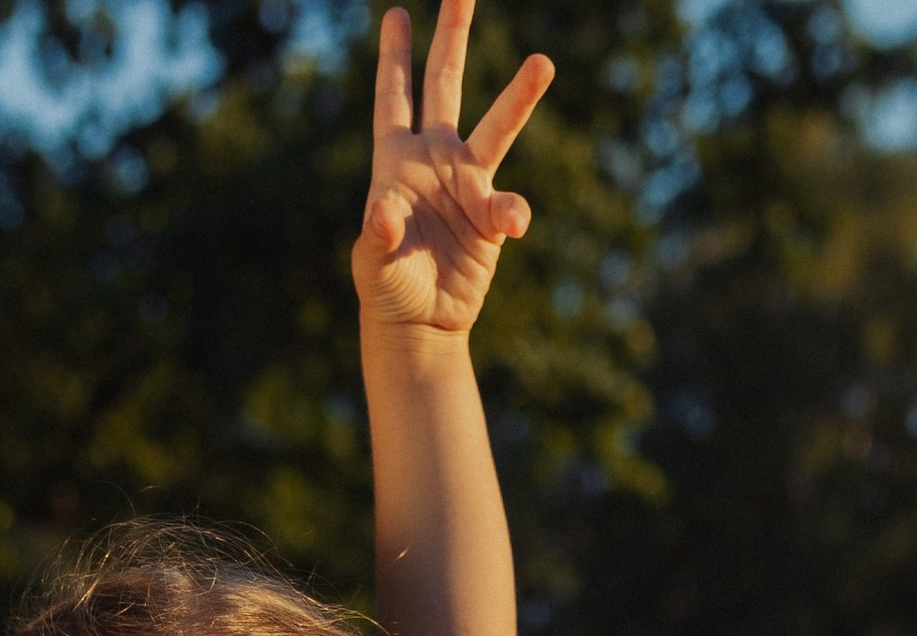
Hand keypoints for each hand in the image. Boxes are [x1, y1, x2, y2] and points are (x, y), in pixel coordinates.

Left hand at [354, 0, 551, 342]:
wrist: (421, 324)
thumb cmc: (388, 289)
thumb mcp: (374, 263)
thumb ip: (378, 235)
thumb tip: (384, 212)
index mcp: (396, 160)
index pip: (393, 96)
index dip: (394, 57)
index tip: (396, 14)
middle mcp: (434, 157)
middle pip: (446, 83)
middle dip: (453, 36)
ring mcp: (466, 182)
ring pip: (497, 126)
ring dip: (520, 97)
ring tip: (542, 62)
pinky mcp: (491, 214)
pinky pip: (510, 203)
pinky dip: (513, 212)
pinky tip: (510, 226)